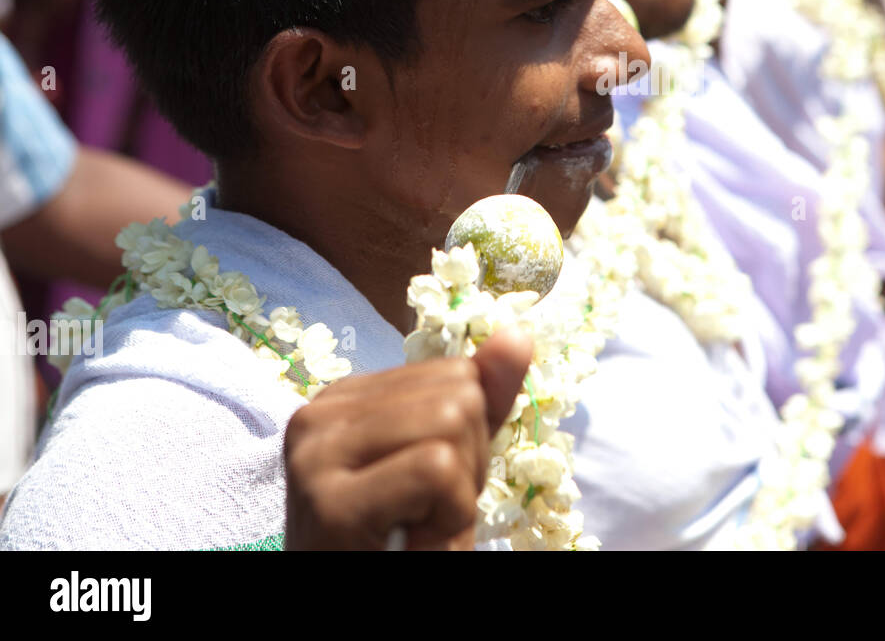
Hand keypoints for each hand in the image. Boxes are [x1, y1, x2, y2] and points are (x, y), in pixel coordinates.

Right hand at [283, 328, 532, 549]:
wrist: (354, 600)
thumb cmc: (404, 539)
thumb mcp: (450, 462)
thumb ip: (481, 400)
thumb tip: (518, 334)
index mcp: (345, 398)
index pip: (455, 374)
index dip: (468, 438)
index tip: (428, 489)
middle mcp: (319, 414)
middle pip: (458, 394)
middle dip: (467, 462)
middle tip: (425, 512)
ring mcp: (316, 455)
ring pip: (451, 422)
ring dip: (459, 492)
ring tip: (418, 525)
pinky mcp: (330, 504)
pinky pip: (437, 469)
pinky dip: (450, 515)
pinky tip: (415, 542)